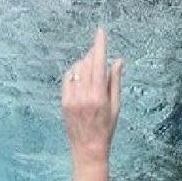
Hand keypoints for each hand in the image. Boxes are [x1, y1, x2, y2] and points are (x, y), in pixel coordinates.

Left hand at [61, 28, 123, 171]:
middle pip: (87, 64)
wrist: (88, 148)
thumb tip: (118, 61)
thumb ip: (115, 81)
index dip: (99, 45)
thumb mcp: (116, 106)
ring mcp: (71, 99)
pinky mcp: (64, 102)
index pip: (98, 63)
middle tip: (99, 50)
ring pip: (76, 70)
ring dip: (84, 62)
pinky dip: (74, 72)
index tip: (100, 32)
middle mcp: (83, 96)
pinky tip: (80, 73)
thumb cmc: (106, 128)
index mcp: (99, 96)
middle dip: (93, 54)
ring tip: (91, 64)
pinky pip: (67, 79)